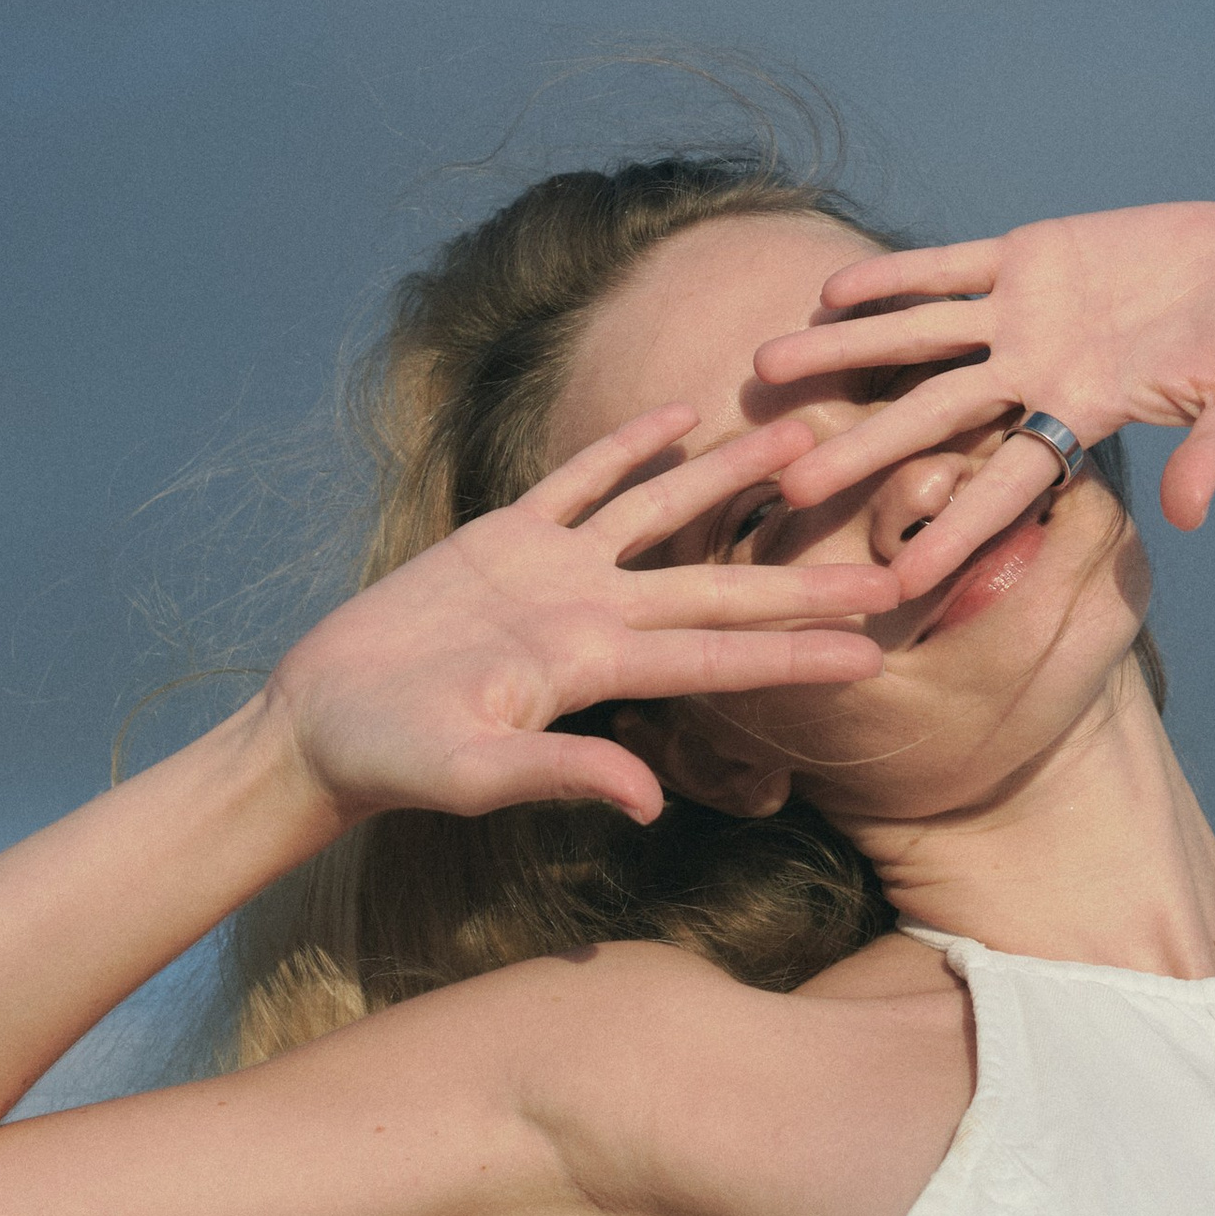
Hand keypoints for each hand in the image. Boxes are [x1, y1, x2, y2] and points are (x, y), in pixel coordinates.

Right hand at [260, 409, 898, 825]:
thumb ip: (562, 775)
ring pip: (662, 510)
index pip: (720, 655)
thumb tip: (649, 802)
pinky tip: (678, 414)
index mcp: (596, 667)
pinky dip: (628, 444)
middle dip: (804, 572)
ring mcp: (553, 572)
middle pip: (719, 583)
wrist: (322, 726)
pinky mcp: (504, 539)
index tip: (879, 646)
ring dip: (730, 476)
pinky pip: (580, 479)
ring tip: (801, 435)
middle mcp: (593, 615)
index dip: (799, 649)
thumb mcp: (475, 775)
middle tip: (892, 559)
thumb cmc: (393, 761)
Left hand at [754, 203, 1214, 592]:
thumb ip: (1214, 456)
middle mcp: (1031, 375)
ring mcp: (1020, 317)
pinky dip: (894, 278)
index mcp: (1079, 420)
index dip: (950, 531)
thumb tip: (1185, 516)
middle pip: (928, 420)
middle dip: (858, 451)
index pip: (1002, 487)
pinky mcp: (1024, 256)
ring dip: (842, 353)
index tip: (893, 584)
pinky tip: (831, 290)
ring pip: (913, 341)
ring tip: (766, 369)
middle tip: (782, 488)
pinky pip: (946, 268)